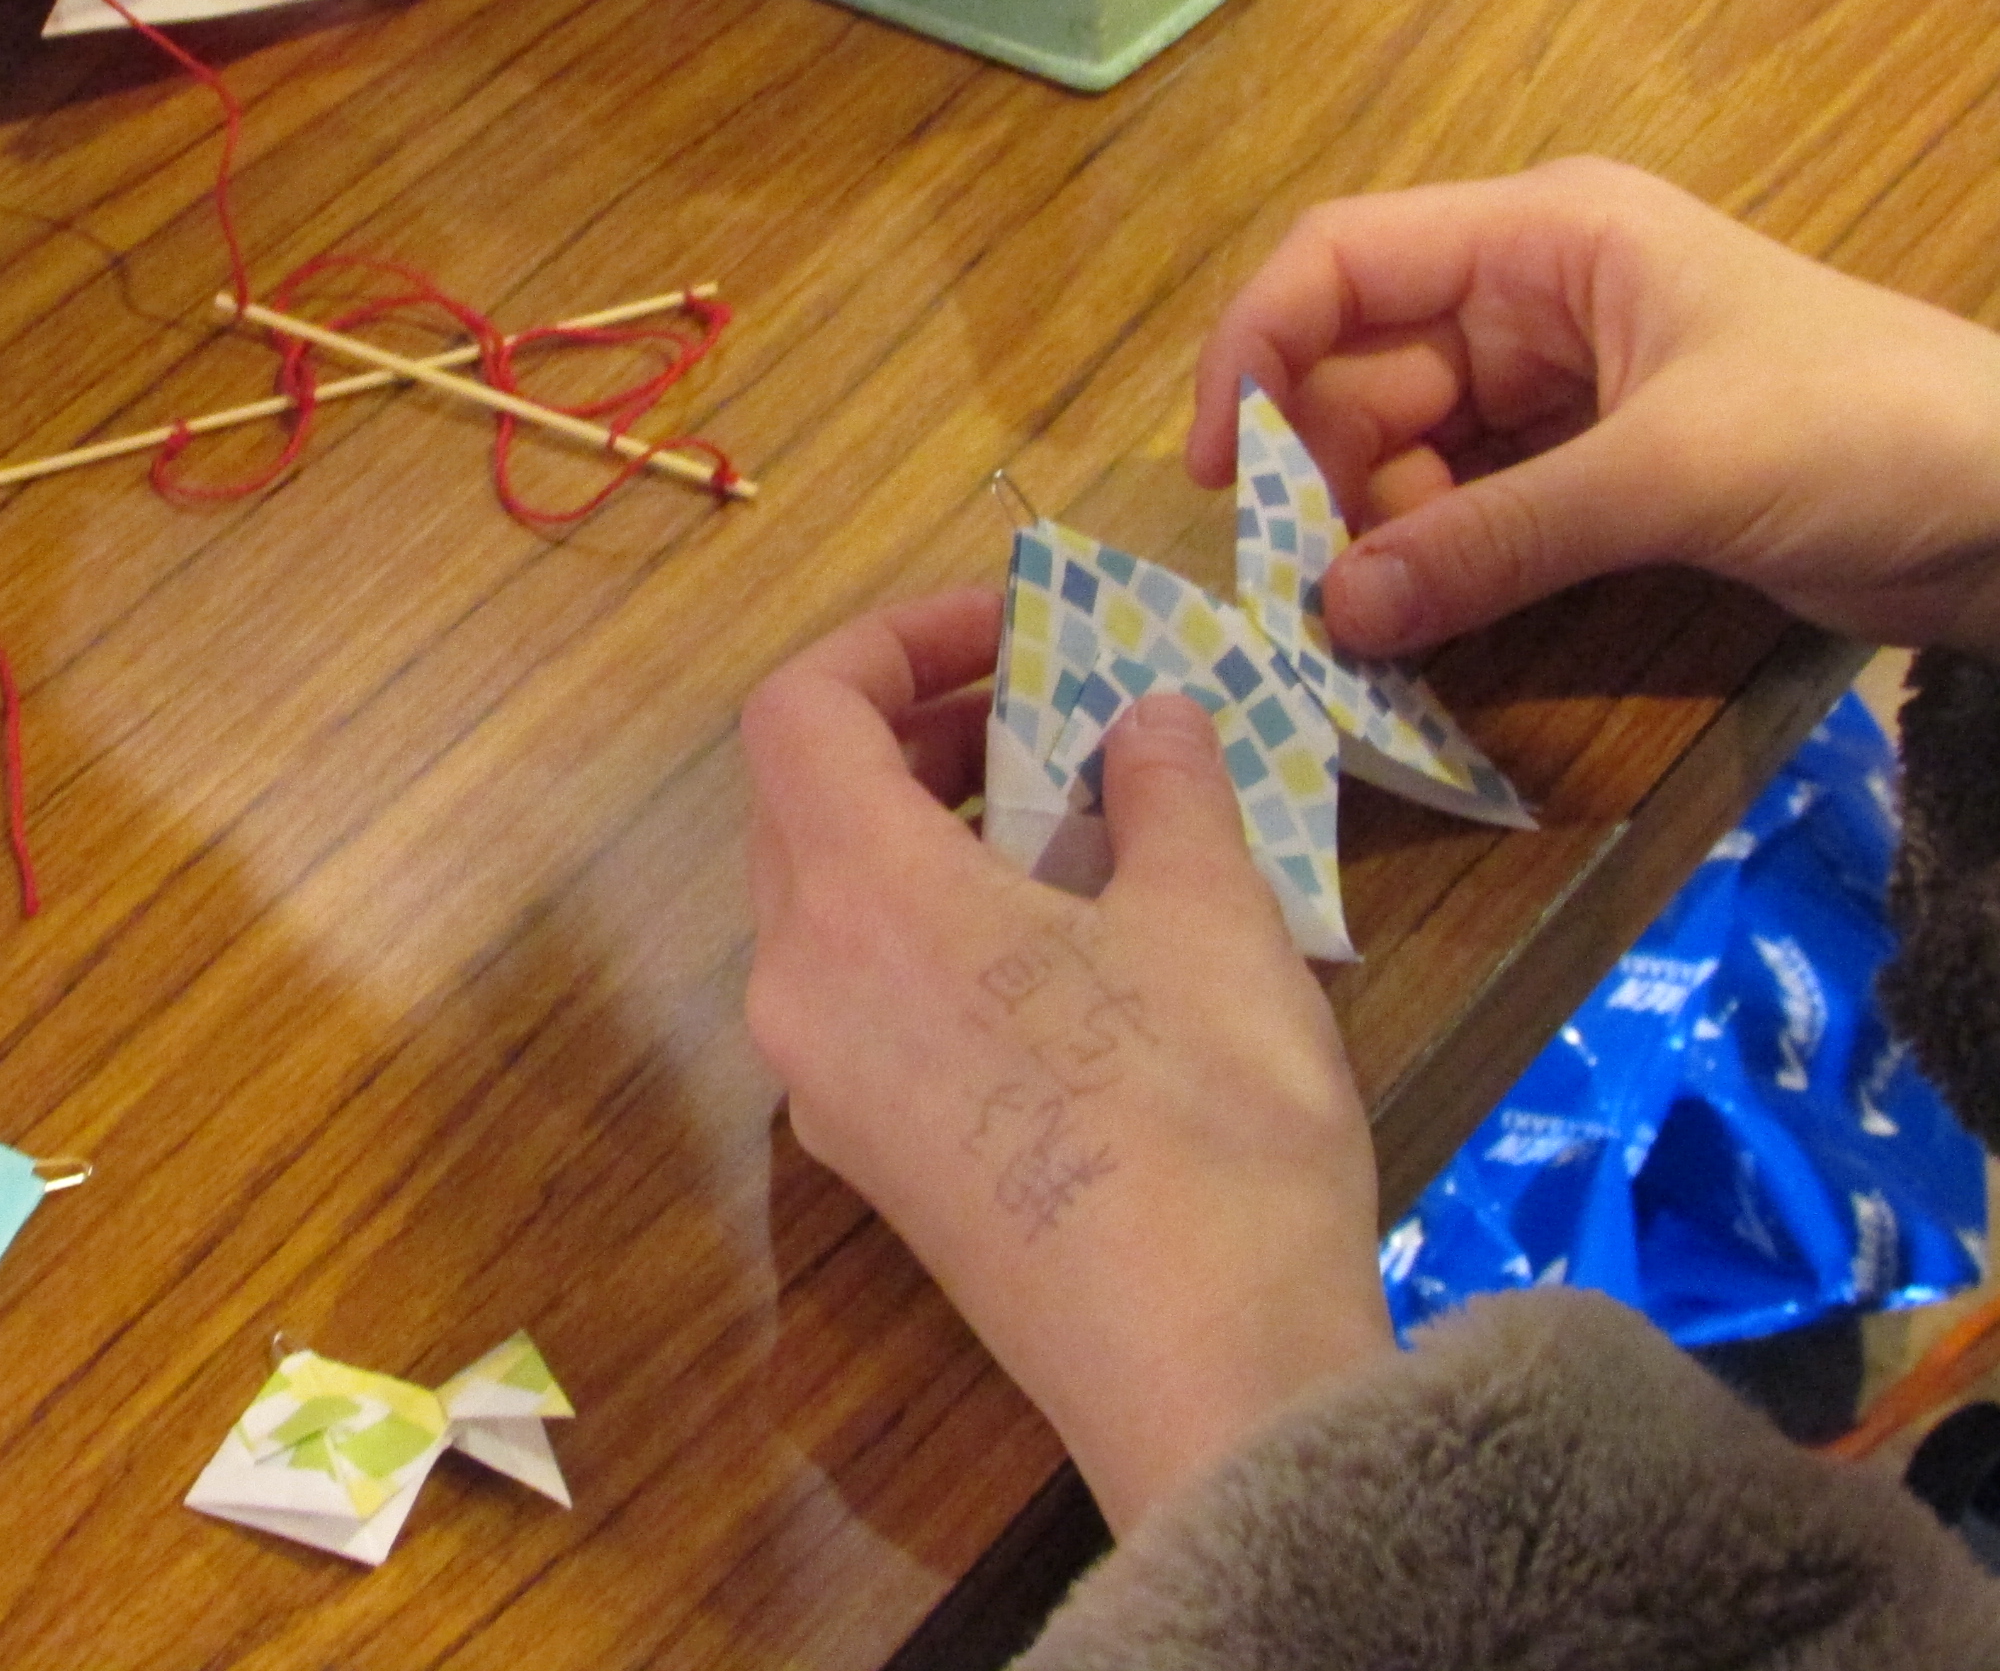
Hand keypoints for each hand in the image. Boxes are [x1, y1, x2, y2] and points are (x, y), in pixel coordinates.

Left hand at [741, 594, 1393, 1533]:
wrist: (1207, 1382)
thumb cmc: (1203, 1123)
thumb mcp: (1211, 919)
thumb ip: (1163, 790)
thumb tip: (1148, 718)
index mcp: (851, 901)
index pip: (798, 708)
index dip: (895, 639)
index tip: (1014, 628)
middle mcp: (798, 987)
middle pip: (804, 802)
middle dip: (920, 729)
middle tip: (1052, 710)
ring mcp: (824, 1087)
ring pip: (835, 901)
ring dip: (934, 829)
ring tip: (1080, 815)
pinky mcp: (876, 1161)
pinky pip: (869, 993)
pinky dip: (939, 926)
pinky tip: (1071, 942)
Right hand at [1187, 158, 1999, 659]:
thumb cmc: (1863, 433)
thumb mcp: (1671, 476)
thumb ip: (1494, 540)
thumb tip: (1333, 614)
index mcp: (1547, 237)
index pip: (1342, 262)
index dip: (1256, 354)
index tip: (1219, 477)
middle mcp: (1535, 295)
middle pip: (1363, 370)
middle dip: (1327, 476)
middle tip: (1318, 593)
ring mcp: (1565, 385)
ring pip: (1407, 447)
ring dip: (1381, 531)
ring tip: (1383, 623)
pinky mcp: (1598, 466)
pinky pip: (1470, 503)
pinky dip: (1439, 558)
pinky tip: (1429, 620)